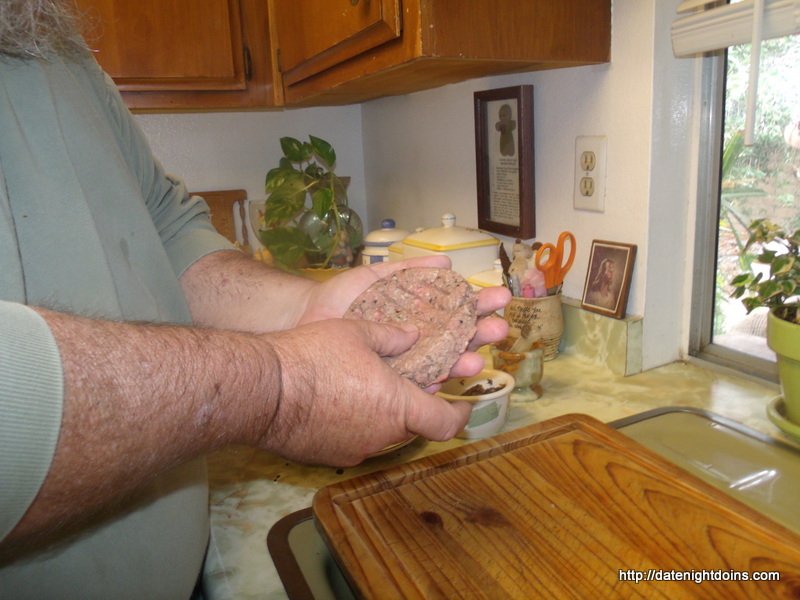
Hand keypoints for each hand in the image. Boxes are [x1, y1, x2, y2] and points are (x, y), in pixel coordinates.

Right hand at [258, 317, 471, 465]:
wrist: (260, 391)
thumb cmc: (310, 356)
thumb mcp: (354, 331)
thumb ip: (390, 335)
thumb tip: (413, 334)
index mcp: (397, 405)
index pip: (445, 423)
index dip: (459, 415)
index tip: (462, 405)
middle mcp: (382, 435)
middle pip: (412, 426)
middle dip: (413, 405)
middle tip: (405, 383)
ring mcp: (355, 450)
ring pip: (382, 433)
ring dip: (382, 414)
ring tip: (366, 388)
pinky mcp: (330, 457)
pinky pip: (355, 440)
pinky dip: (357, 424)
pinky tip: (338, 401)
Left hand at [298, 256, 511, 384]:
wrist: (308, 318)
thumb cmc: (342, 298)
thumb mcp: (377, 277)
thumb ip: (409, 269)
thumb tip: (446, 261)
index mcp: (421, 313)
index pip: (458, 309)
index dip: (480, 304)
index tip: (500, 297)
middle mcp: (419, 339)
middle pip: (458, 339)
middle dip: (481, 334)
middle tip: (500, 327)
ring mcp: (406, 363)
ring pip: (442, 365)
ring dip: (463, 363)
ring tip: (478, 359)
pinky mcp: (389, 383)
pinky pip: (413, 388)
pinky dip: (429, 387)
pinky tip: (443, 382)